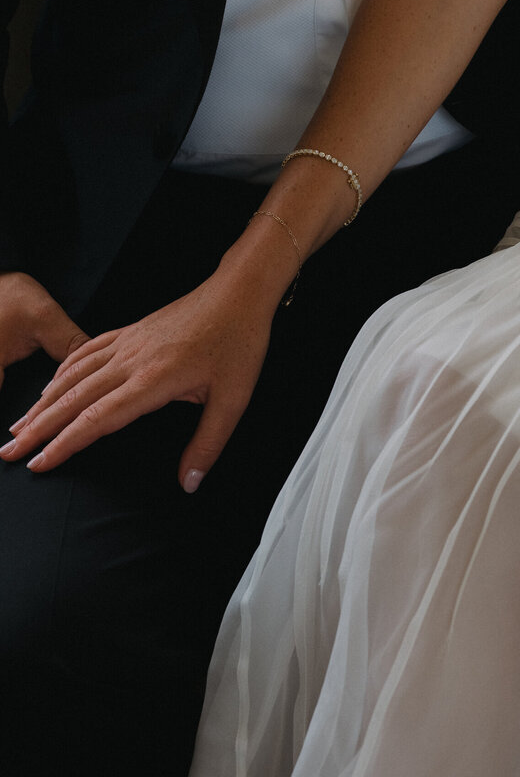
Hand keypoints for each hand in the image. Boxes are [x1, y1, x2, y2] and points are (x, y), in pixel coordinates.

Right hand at [0, 270, 274, 492]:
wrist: (239, 293)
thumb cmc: (239, 342)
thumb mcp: (233, 399)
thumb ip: (208, 444)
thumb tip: (189, 484)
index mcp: (153, 380)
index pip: (97, 420)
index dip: (64, 444)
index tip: (38, 464)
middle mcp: (131, 361)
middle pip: (73, 400)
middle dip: (37, 429)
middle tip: (8, 452)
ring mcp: (127, 343)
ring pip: (73, 375)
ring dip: (42, 403)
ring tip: (18, 426)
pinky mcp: (130, 331)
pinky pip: (86, 352)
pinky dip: (62, 372)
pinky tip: (50, 386)